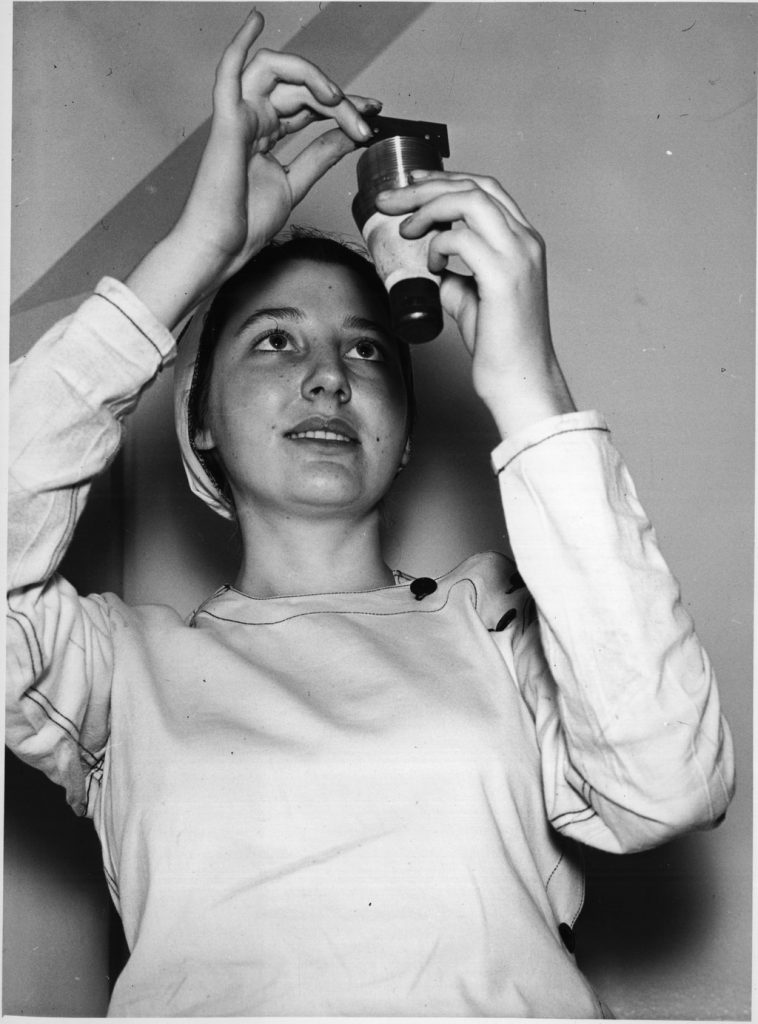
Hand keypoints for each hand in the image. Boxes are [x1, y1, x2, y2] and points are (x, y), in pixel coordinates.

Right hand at [127, 11, 378, 326]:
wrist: (222, 247)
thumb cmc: (246, 224)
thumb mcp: (296, 184)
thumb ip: (320, 155)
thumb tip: (348, 135)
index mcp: (267, 135)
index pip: (309, 105)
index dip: (343, 104)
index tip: (373, 111)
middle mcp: (253, 120)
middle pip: (301, 89)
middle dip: (339, 101)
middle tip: (364, 121)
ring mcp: (239, 117)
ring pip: (277, 72)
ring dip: (311, 76)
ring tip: (336, 98)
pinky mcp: (227, 122)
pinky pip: (230, 72)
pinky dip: (241, 43)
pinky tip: (256, 18)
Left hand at [376, 171, 574, 436]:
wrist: (520, 380)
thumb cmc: (500, 347)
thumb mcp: (471, 300)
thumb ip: (454, 276)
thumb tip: (428, 265)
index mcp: (523, 242)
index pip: (486, 189)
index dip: (445, 180)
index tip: (411, 183)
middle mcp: (525, 241)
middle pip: (475, 185)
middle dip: (427, 185)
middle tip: (390, 198)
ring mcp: (518, 256)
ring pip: (470, 200)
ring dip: (428, 207)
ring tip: (405, 228)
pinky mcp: (503, 276)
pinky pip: (462, 238)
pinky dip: (438, 245)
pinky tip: (431, 265)